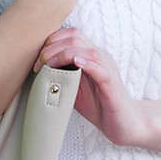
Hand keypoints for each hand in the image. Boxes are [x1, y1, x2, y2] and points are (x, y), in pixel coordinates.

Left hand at [35, 28, 132, 145]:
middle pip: (75, 37)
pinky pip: (101, 69)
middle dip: (52, 47)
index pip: (70, 35)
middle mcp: (100, 58)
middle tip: (39, 64)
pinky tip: (76, 62)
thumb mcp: (74, 88)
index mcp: (90, 56)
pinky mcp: (112, 84)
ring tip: (49, 65)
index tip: (38, 59)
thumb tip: (39, 71)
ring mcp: (107, 69)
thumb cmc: (98, 106)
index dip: (51, 41)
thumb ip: (61, 76)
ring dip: (63, 55)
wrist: (122, 124)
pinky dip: (87, 63)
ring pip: (87, 50)